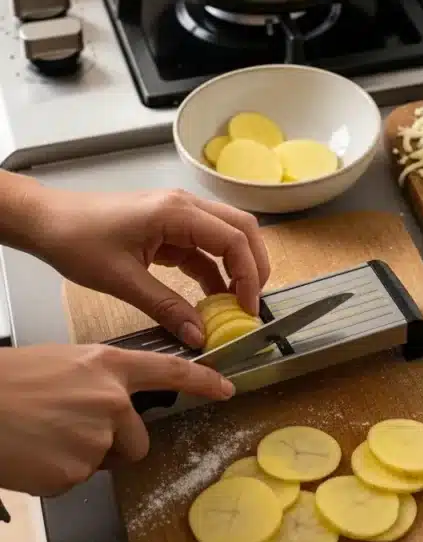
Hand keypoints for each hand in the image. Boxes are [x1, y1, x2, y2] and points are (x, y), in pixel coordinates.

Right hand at [0, 343, 235, 495]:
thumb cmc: (12, 382)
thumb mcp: (67, 364)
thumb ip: (101, 382)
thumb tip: (115, 406)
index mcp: (109, 367)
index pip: (169, 372)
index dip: (202, 382)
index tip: (225, 388)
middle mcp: (112, 402)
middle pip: (137, 440)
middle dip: (113, 444)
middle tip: (67, 429)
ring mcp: (96, 439)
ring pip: (104, 461)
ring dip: (81, 457)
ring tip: (44, 436)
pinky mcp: (75, 472)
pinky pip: (75, 480)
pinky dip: (56, 473)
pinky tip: (35, 453)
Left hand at [24, 185, 269, 347]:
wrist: (47, 222)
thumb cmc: (77, 240)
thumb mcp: (123, 281)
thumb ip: (166, 307)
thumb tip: (199, 335)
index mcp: (176, 212)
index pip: (233, 239)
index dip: (248, 275)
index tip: (247, 309)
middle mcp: (184, 206)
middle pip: (241, 229)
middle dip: (254, 266)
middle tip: (252, 304)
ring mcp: (178, 215)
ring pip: (226, 236)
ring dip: (236, 268)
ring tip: (234, 306)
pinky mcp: (168, 228)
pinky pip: (203, 247)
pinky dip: (213, 271)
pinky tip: (210, 299)